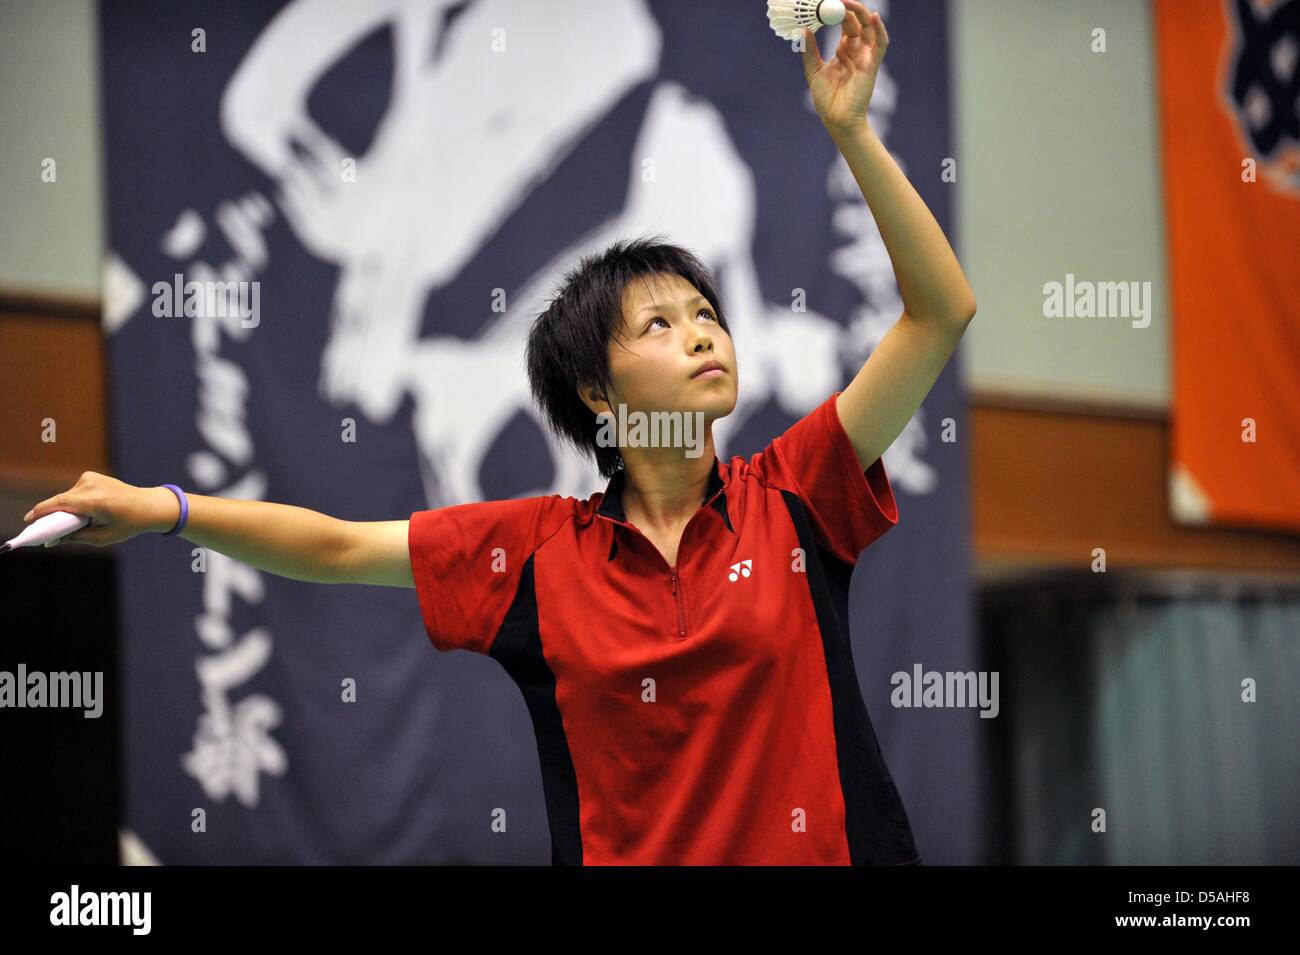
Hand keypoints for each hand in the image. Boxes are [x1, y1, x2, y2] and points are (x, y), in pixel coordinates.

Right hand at [21, 472, 178, 546]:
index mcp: (96, 501)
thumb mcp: (103, 538)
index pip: (60, 504)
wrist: (150, 505)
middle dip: (53, 516)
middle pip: (61, 501)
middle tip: (49, 531)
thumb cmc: (128, 524)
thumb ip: (75, 538)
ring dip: (69, 509)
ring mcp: (91, 478)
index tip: (28, 521)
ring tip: (85, 521)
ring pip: (67, 497)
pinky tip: (90, 510)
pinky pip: (74, 492)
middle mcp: (91, 486)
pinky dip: (76, 502)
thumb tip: (51, 541)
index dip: (41, 512)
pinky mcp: (91, 476)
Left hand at [800, 0, 888, 136]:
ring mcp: (865, 56)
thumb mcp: (813, 71)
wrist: (836, 119)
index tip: (826, 2)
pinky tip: (873, 18)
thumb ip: (810, 51)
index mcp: (843, 50)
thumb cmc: (827, 99)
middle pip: (857, 22)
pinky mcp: (872, 65)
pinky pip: (880, 44)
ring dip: (862, 14)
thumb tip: (803, 30)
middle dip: (849, 8)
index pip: (844, 24)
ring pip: (869, 29)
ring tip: (850, 2)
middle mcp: (856, 50)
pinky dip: (879, 30)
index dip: (837, 12)